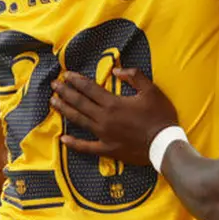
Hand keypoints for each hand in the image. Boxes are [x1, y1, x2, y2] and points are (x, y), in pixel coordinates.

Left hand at [52, 68, 178, 165]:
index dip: (76, 81)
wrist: (164, 144)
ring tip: (54, 102)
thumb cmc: (160, 116)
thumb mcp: (152, 91)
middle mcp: (103, 118)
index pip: (90, 89)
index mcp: (113, 103)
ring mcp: (103, 134)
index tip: (66, 74)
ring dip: (65, 110)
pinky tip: (63, 139)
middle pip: (80, 103)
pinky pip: (85, 147)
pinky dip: (73, 143)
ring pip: (79, 120)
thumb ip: (135, 77)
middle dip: (65, 92)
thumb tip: (116, 70)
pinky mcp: (106, 148)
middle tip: (54, 85)